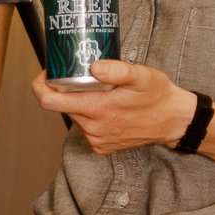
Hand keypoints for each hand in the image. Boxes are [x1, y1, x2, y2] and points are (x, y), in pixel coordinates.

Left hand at [33, 59, 195, 154]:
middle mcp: (92, 128)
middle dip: (66, 90)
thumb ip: (117, 70)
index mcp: (97, 109)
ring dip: (80, 102)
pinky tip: (107, 107)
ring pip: (74, 116)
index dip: (41, 86)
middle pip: (62, 107)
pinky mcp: (102, 147)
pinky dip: (91, 115)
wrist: (174, 122)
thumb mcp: (142, 76)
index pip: (50, 102)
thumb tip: (93, 67)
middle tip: (81, 75)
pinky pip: (86, 128)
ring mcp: (96, 140)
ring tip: (99, 91)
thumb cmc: (158, 96)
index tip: (47, 73)